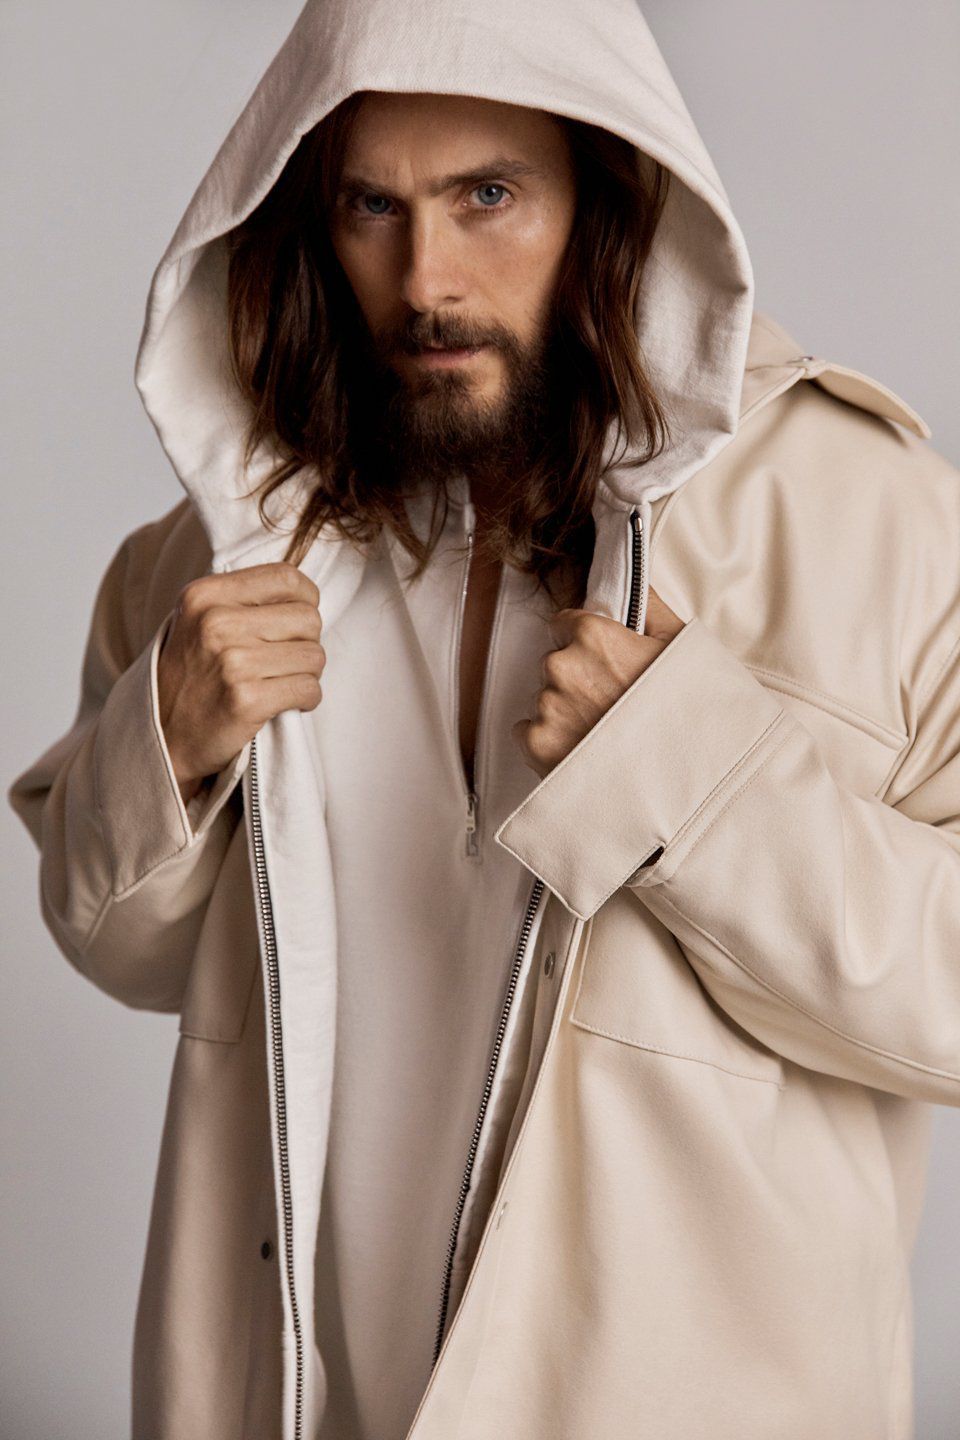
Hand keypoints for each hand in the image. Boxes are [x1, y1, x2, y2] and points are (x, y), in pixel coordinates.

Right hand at [157, 561, 324, 800]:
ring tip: (281, 682)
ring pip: (314, 655)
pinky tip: (286, 703)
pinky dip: (306, 699)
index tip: (297, 621)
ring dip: (307, 673)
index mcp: (204, 595)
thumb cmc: (191, 677)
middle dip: (307, 642)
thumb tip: (304, 591)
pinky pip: (308, 689)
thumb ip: (242, 599)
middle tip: (286, 660)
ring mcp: (232, 662)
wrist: (162, 737)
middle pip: (308, 618)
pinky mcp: (246, 700)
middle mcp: (216, 622)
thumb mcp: (199, 621)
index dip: (306, 599)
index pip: (286, 577)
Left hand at [512, 586, 685, 778]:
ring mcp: (548, 707)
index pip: (563, 625)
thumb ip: (649, 606)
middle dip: (576, 680)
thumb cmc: (686, 709)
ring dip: (564, 712)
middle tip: (609, 704)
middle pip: (553, 664)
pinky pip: (527, 732)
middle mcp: (563, 666)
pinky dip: (548, 741)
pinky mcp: (538, 744)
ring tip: (601, 732)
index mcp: (592, 636)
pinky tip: (582, 749)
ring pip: (544, 699)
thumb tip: (635, 581)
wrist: (683, 773)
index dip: (584, 645)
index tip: (602, 664)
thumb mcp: (679, 646)